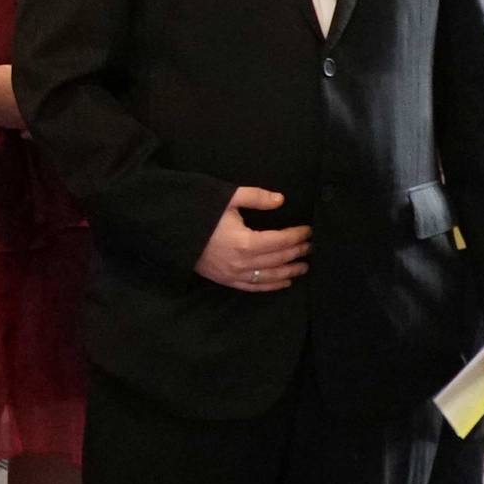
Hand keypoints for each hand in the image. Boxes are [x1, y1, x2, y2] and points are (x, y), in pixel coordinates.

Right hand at [193, 187, 311, 291]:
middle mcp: (243, 262)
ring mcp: (234, 274)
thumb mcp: (226, 198)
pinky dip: (272, 285)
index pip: (281, 240)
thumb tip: (281, 199)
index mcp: (245, 242)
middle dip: (297, 251)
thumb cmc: (199, 213)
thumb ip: (255, 197)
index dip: (297, 235)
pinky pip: (255, 286)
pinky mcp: (226, 280)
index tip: (308, 230)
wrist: (172, 231)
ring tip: (304, 266)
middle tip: (311, 246)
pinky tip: (284, 282)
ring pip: (270, 276)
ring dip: (290, 271)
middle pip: (279, 258)